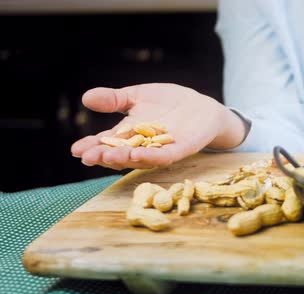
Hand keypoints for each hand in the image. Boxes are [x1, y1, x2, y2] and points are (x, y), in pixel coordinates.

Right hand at [71, 83, 246, 169]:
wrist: (202, 107)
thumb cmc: (168, 103)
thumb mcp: (137, 96)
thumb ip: (115, 99)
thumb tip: (86, 97)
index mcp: (129, 133)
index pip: (107, 143)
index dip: (92, 147)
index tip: (75, 150)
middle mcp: (143, 146)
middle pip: (120, 155)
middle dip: (103, 157)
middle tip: (87, 157)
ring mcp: (161, 149)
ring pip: (140, 159)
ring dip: (124, 160)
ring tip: (108, 157)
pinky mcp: (180, 149)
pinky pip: (164, 157)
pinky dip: (150, 158)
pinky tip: (137, 156)